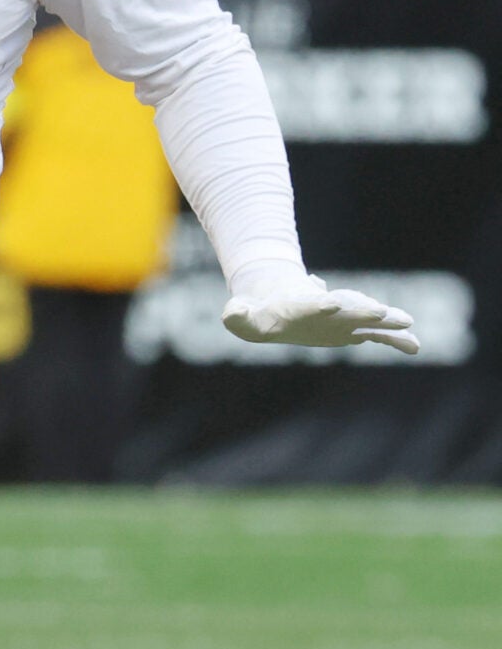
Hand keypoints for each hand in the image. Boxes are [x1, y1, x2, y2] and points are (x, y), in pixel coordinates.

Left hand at [222, 276, 417, 353]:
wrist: (277, 302)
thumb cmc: (259, 312)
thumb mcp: (242, 315)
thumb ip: (236, 315)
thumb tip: (232, 314)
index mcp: (300, 305)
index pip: (310, 302)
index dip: (318, 302)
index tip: (329, 301)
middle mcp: (327, 309)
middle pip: (346, 307)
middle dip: (361, 309)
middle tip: (381, 312)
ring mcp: (343, 319)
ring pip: (368, 319)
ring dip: (386, 323)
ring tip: (408, 324)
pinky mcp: (352, 330)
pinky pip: (377, 335)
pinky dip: (394, 340)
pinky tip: (416, 347)